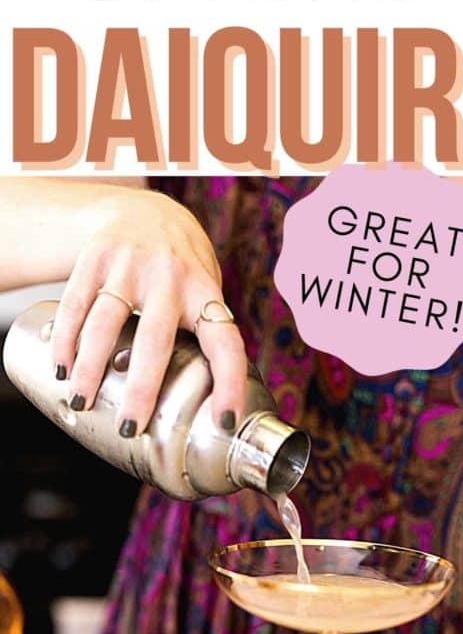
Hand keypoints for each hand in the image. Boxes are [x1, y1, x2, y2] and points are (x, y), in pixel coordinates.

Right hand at [50, 188, 246, 434]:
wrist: (143, 208)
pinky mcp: (95, 258)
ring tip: (82, 401)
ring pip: (105, 323)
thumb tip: (210, 399)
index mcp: (204, 292)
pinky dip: (65, 340)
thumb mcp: (204, 289)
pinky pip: (75, 304)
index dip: (230, 382)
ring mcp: (129, 265)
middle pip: (153, 340)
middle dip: (141, 388)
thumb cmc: (181, 265)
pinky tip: (61, 368)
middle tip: (131, 426)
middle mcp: (169, 277)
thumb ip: (204, 333)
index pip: (225, 342)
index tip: (225, 419)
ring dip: (91, 368)